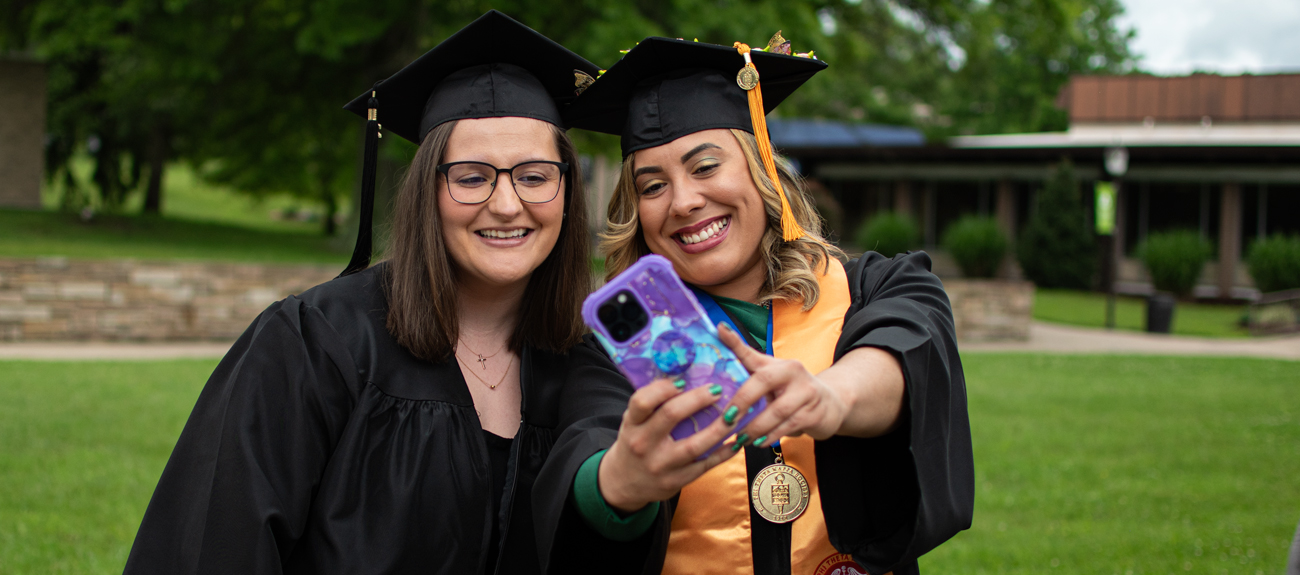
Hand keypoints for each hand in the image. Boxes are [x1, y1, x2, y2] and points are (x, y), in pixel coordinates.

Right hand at [598, 377, 743, 513]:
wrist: (625, 484)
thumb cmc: (635, 444)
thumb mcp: (635, 423)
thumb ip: (653, 405)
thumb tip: (687, 375)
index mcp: (632, 425)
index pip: (642, 401)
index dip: (663, 387)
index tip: (684, 379)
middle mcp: (643, 444)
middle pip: (671, 415)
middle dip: (697, 399)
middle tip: (717, 389)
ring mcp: (660, 465)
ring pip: (694, 445)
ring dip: (719, 428)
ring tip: (736, 413)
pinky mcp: (675, 481)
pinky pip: (704, 465)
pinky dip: (723, 453)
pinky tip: (737, 440)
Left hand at [715, 323, 848, 446]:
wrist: (830, 404)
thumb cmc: (792, 392)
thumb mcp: (773, 381)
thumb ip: (750, 377)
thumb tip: (715, 377)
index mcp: (776, 363)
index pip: (752, 352)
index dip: (734, 342)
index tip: (719, 329)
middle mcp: (792, 371)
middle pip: (762, 381)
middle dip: (741, 401)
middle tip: (725, 419)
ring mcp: (805, 391)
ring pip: (775, 410)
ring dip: (754, 427)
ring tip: (740, 438)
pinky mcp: (814, 412)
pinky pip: (788, 426)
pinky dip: (771, 436)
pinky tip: (759, 442)